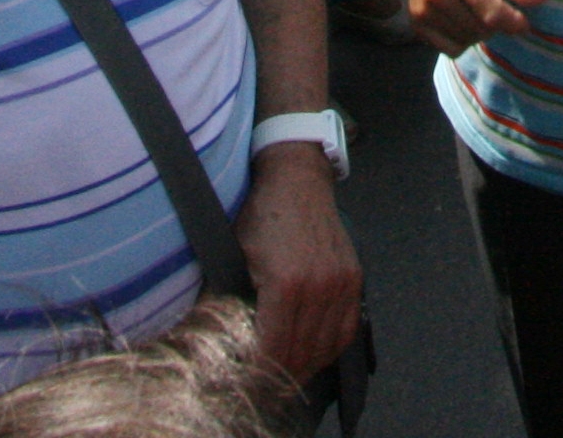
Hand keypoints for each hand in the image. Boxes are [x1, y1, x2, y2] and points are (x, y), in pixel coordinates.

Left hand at [234, 148, 361, 380]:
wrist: (297, 179)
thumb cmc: (260, 213)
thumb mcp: (233, 252)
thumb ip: (226, 293)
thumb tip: (209, 330)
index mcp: (285, 284)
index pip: (273, 348)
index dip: (259, 371)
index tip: (247, 380)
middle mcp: (318, 288)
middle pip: (300, 353)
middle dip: (280, 375)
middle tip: (264, 384)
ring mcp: (340, 284)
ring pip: (324, 347)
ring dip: (305, 367)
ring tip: (287, 377)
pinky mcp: (353, 279)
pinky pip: (345, 330)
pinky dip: (329, 349)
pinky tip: (314, 356)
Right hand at [400, 0, 553, 54]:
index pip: (493, 15)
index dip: (514, 22)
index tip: (523, 21)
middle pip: (481, 30)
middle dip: (495, 22)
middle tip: (492, 2)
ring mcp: (423, 8)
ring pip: (467, 41)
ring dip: (478, 31)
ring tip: (475, 8)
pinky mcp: (416, 19)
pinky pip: (448, 48)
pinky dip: (460, 39)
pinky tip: (460, 18)